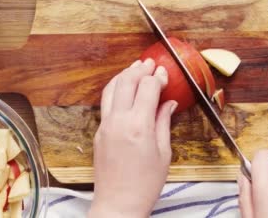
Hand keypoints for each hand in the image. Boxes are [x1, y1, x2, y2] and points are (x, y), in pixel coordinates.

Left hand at [88, 59, 177, 217]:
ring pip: (111, 89)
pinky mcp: (99, 132)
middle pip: (127, 82)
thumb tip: (168, 103)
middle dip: (139, 69)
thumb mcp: (163, 153)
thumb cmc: (144, 185)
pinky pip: (106, 103)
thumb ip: (163, 123)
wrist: (118, 204)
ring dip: (124, 75)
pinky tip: (123, 88)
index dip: (158, 77)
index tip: (165, 74)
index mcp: (139, 126)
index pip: (147, 88)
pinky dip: (115, 89)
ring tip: (135, 68)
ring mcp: (106, 126)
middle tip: (150, 63)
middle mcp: (119, 122)